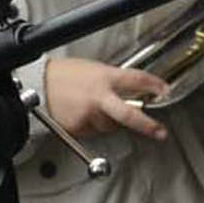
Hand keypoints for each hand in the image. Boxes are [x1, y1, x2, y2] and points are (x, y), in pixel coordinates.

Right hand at [43, 57, 168, 142]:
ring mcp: (89, 115)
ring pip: (109, 125)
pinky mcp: (78, 128)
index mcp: (105, 78)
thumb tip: (129, 91)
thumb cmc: (64, 74)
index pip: (136, 80)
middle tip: (160, 132)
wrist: (39, 84)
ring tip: (93, 107)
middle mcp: (99, 97)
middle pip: (129, 115)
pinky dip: (92, 125)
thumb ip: (112, 81)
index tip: (164, 90)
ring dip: (108, 121)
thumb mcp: (94, 69)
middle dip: (147, 125)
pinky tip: (83, 113)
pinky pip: (93, 131)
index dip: (154, 85)